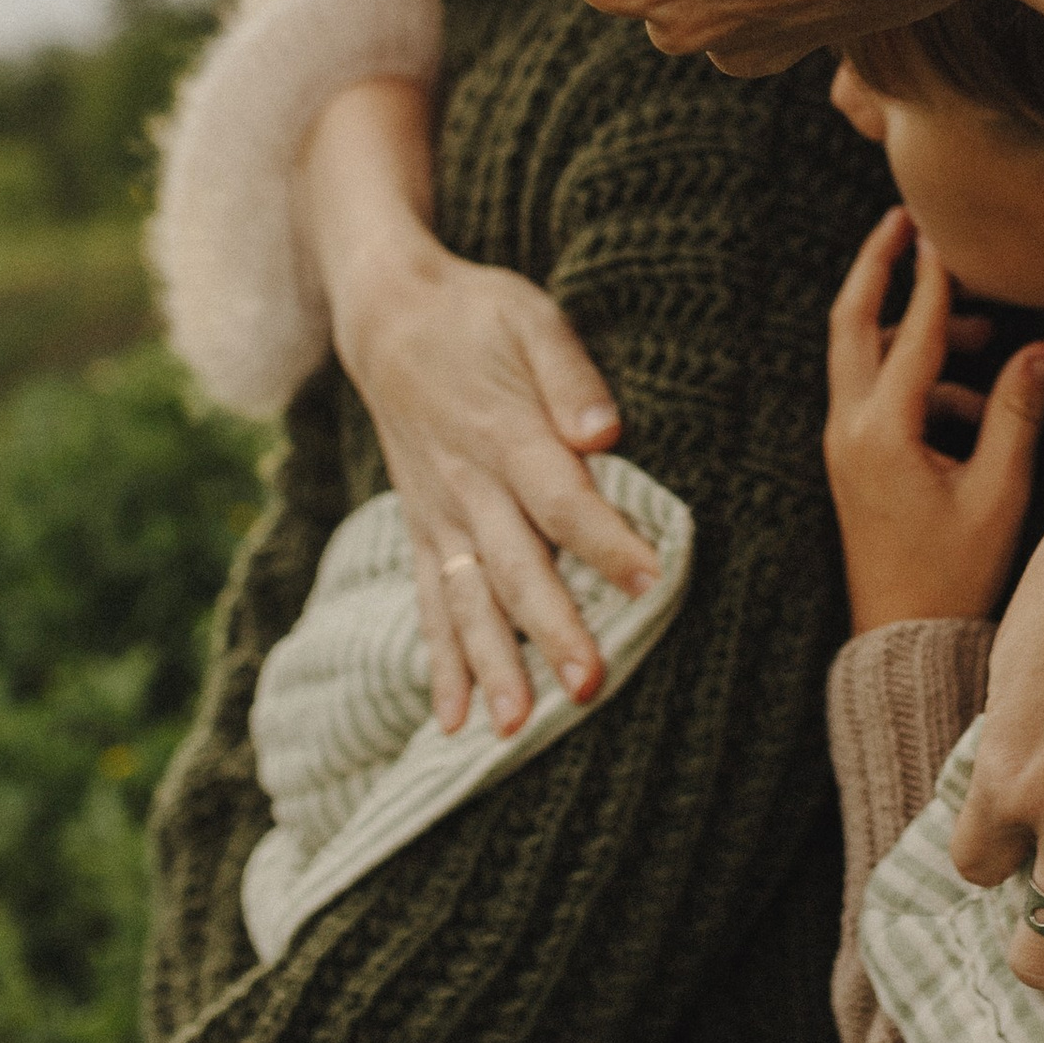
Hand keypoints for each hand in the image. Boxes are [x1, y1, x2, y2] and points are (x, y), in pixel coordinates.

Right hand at [334, 236, 658, 738]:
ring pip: (468, 600)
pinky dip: (441, 661)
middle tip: (589, 685)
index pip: (562, 499)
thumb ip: (569, 373)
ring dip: (491, 665)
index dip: (606, 541)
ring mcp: (440, 514)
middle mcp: (468, 485)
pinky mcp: (424, 529)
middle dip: (551, 629)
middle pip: (515, 566)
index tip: (653, 581)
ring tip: (515, 727)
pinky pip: (430, 602)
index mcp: (505, 433)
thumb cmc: (479, 315)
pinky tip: (455, 719)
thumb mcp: (530, 318)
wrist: (390, 316)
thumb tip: (605, 431)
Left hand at [825, 205, 1043, 627]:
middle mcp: (849, 427)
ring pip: (864, 355)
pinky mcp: (852, 458)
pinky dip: (916, 376)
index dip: (933, 279)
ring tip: (981, 334)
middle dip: (877, 268)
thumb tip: (1043, 351)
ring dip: (913, 330)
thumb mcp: (997, 493)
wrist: (902, 639)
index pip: (913, 333)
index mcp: (882, 431)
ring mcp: (844, 442)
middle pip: (852, 321)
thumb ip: (1016, 414)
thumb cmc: (951, 574)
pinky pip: (875, 391)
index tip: (944, 231)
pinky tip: (972, 403)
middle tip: (903, 221)